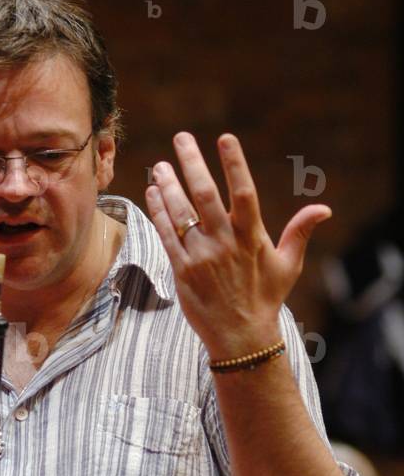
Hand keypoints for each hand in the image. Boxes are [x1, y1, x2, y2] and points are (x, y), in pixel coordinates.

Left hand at [145, 132, 331, 359]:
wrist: (240, 337)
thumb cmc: (265, 298)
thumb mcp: (288, 265)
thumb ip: (300, 232)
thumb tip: (323, 209)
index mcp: (252, 237)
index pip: (244, 192)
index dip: (234, 164)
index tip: (225, 138)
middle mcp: (225, 243)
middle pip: (205, 195)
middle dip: (192, 163)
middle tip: (182, 138)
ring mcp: (201, 256)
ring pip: (181, 213)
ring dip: (168, 186)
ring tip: (160, 165)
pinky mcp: (182, 270)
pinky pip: (167, 235)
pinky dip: (158, 212)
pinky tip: (152, 193)